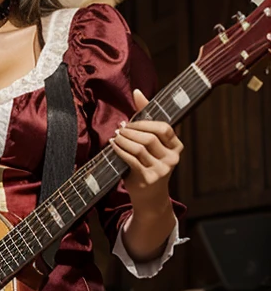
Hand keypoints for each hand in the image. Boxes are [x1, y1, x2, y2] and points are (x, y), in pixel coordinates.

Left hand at [110, 89, 183, 210]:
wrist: (151, 198)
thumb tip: (137, 92)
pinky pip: (131, 159)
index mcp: (176, 147)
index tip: (131, 119)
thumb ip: (146, 120)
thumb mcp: (152, 145)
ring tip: (116, 136)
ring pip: (140, 147)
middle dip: (132, 130)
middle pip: (150, 137)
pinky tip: (113, 146)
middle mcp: (173, 158)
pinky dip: (120, 150)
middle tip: (120, 128)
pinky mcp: (149, 178)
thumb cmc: (149, 165)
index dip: (145, 121)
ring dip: (124, 139)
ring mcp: (162, 170)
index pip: (164, 127)